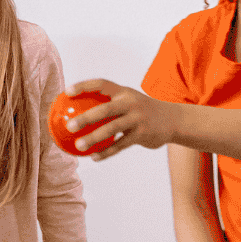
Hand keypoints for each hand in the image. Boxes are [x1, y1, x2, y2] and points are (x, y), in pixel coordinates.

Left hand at [65, 79, 183, 160]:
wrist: (173, 120)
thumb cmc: (141, 110)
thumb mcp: (129, 100)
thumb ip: (109, 103)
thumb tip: (77, 111)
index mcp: (124, 92)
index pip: (102, 84)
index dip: (84, 86)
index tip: (67, 92)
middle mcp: (131, 103)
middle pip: (105, 109)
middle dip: (86, 117)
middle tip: (69, 126)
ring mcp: (138, 118)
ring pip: (112, 129)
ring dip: (93, 138)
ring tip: (78, 146)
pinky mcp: (143, 134)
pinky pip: (121, 145)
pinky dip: (106, 152)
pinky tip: (94, 157)